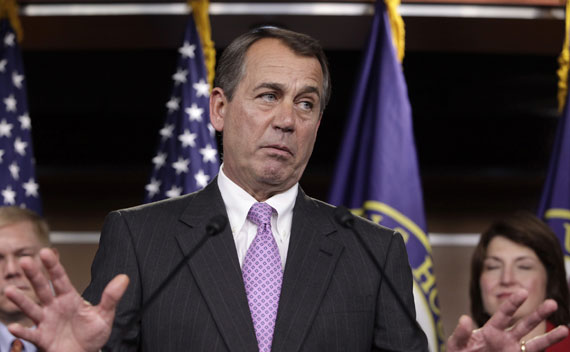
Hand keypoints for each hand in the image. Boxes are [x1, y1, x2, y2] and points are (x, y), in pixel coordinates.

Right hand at [5, 248, 128, 351]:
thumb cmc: (92, 334)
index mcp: (70, 298)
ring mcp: (47, 322)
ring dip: (21, 300)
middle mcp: (55, 307)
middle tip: (25, 261)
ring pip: (32, 309)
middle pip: (43, 289)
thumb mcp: (105, 315)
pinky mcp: (43, 338)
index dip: (53, 266)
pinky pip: (31, 334)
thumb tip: (124, 278)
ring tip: (9, 291)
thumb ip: (112, 297)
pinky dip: (22, 332)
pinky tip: (13, 328)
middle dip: (34, 275)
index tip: (46, 252)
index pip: (60, 279)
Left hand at [447, 289, 568, 351]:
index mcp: (490, 330)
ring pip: (534, 344)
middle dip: (538, 314)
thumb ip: (461, 333)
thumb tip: (464, 318)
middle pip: (525, 325)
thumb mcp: (456, 344)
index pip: (504, 314)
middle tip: (552, 303)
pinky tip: (556, 346)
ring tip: (565, 329)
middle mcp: (505, 339)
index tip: (523, 292)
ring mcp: (512, 351)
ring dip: (550, 337)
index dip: (513, 303)